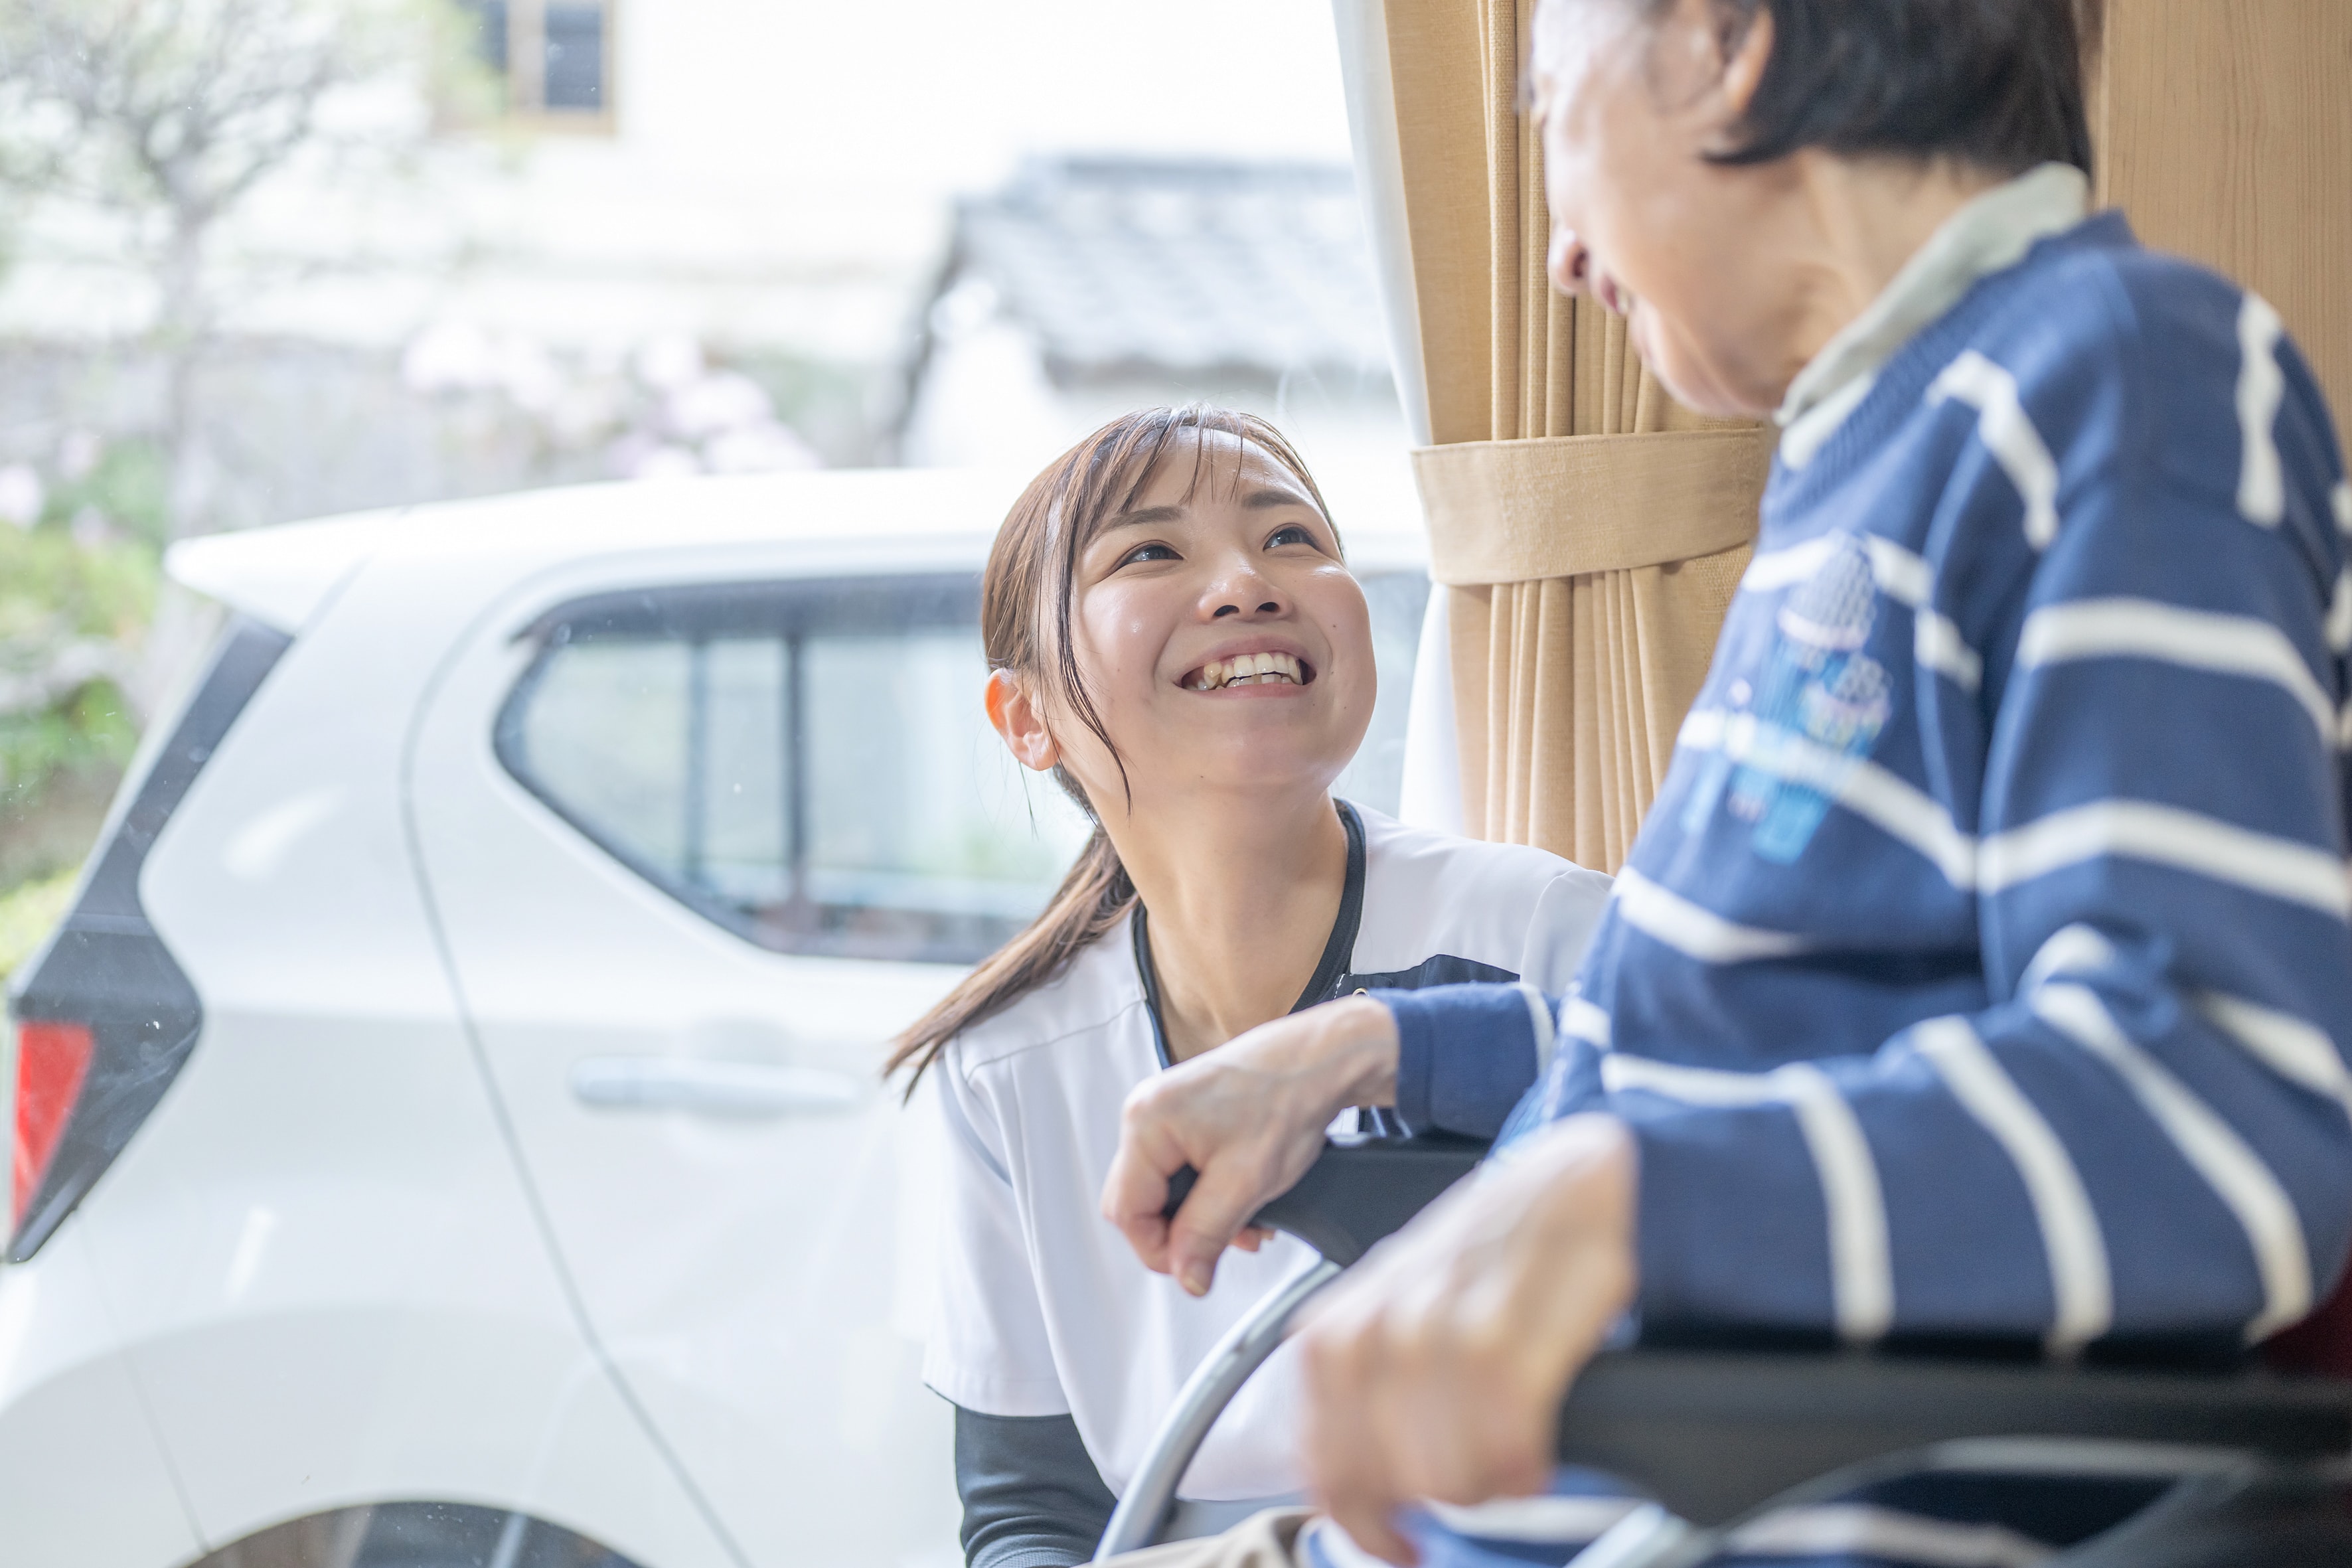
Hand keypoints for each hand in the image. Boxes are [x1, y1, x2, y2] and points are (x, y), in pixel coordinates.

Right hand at [1101, 994, 1398, 1295]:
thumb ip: (1206, 1233)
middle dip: (1182, 1232)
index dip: (1159, 1249)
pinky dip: (1208, 1192)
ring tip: (1245, 1221)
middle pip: (1140, 1200)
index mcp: (1147, 1122)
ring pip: (1164, 1188)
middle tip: (1222, 1242)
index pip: (1125, 1211)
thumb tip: (1186, 1276)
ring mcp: (1166, 1110)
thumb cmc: (1287, 1098)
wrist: (1319, 1061)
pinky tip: (1242, 1198)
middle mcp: (1148, 1111)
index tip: (1194, 1265)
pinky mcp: (1186, 1114)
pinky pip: (1181, 1168)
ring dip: (1201, 1215)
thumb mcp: (1245, 1181)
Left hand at [1294, 1115, 1637, 1564]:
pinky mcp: (1505, 1338)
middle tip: (1469, 1491)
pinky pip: (1499, 1449)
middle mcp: (1377, 1329)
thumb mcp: (1401, 1303)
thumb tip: (1353, 1479)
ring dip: (1482, 1488)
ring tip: (1508, 1468)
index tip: (1393, 1545)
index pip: (1324, 1461)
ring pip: (1440, 1475)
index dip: (1359, 1521)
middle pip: (1382, 1479)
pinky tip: (1534, 1460)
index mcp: (1337, 1329)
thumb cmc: (1490, 1252)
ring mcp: (1438, 1332)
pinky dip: (1520, 1470)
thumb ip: (1367, 1385)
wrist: (1573, 1184)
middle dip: (1429, 1504)